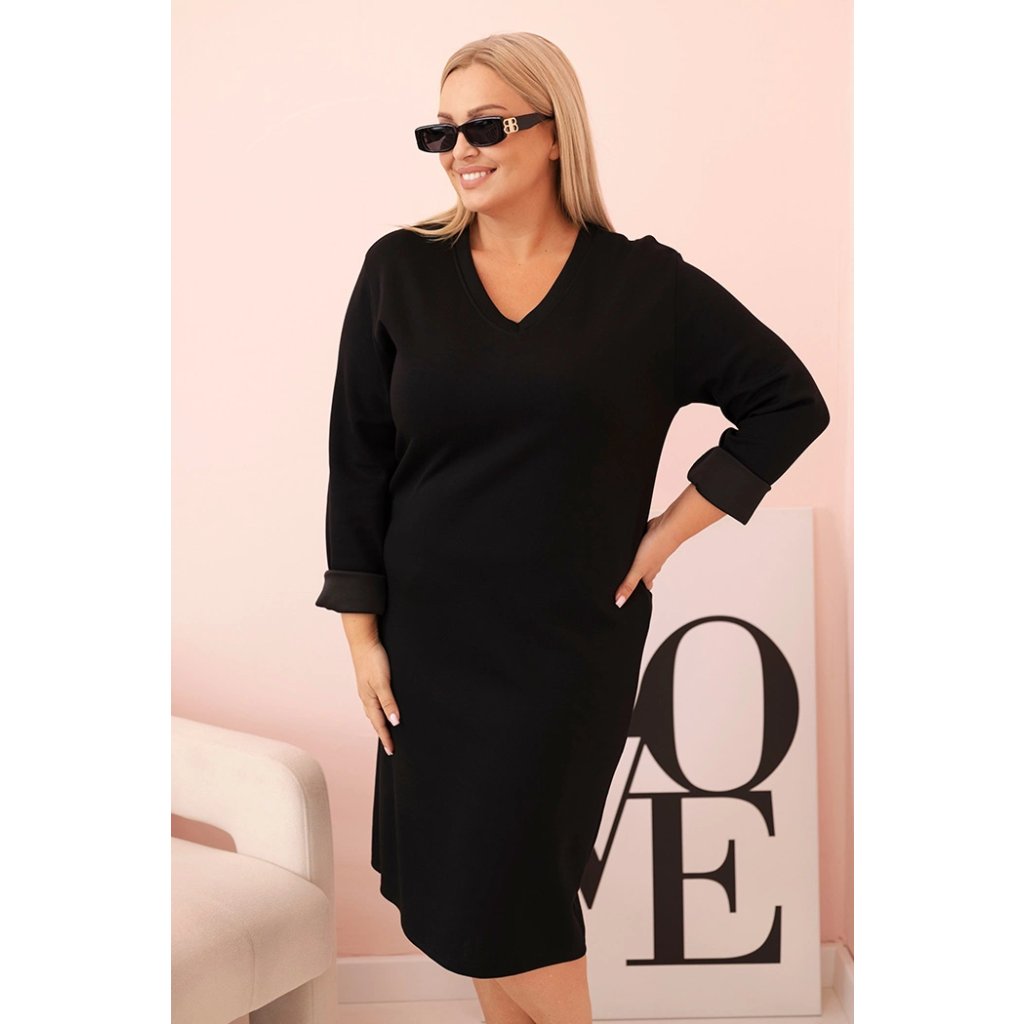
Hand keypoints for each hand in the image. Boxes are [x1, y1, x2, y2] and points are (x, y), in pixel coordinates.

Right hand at [349, 638, 400, 754]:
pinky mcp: (369, 682)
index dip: (386, 738)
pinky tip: (383, 708)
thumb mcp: (383, 682)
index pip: (379, 724)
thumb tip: (394, 722)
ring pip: (374, 711)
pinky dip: (379, 710)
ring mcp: (367, 690)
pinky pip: (374, 702)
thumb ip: (389, 702)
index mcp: (369, 700)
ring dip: (380, 722)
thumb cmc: (373, 660)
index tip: (392, 751)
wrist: (364, 641)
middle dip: (382, 733)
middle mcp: (366, 697)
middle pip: (375, 720)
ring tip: (387, 731)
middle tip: (390, 746)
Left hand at [614, 513, 669, 606]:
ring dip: (635, 563)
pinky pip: (640, 548)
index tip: (629, 598)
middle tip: (624, 583)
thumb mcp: (638, 569)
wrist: (667, 526)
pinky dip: (635, 550)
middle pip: (642, 575)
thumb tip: (619, 602)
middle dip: (634, 579)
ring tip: (625, 566)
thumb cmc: (658, 547)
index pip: (643, 588)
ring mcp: (649, 552)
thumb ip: (628, 585)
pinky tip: (630, 548)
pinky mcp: (647, 541)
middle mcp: (650, 565)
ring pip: (641, 561)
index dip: (636, 593)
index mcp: (648, 574)